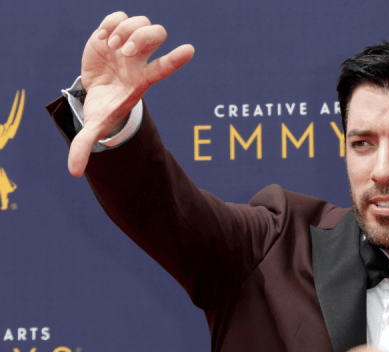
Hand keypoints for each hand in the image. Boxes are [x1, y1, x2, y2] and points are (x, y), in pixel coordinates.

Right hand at [68, 11, 194, 176]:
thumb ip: (84, 146)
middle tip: (123, 52)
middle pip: (156, 36)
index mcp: (142, 80)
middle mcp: (140, 59)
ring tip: (111, 47)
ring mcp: (130, 44)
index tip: (190, 51)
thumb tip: (74, 173)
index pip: (165, 67)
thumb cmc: (104, 107)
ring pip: (141, 23)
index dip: (176, 59)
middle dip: (140, 39)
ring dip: (124, 31)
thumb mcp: (95, 126)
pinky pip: (120, 15)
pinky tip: (103, 37)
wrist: (96, 89)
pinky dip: (112, 22)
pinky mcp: (114, 32)